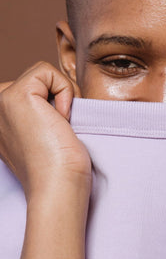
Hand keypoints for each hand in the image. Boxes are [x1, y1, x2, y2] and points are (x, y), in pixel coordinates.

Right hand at [0, 61, 90, 200]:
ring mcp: (1, 102)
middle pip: (36, 79)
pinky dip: (65, 90)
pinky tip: (61, 119)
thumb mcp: (43, 134)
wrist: (59, 186)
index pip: (33, 90)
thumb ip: (39, 113)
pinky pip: (48, 71)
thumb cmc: (59, 168)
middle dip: (57, 95)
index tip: (54, 132)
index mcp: (1, 122)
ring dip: (63, 94)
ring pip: (42, 73)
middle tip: (59, 127)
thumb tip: (54, 98)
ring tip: (59, 124)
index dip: (53, 102)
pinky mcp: (16, 96)